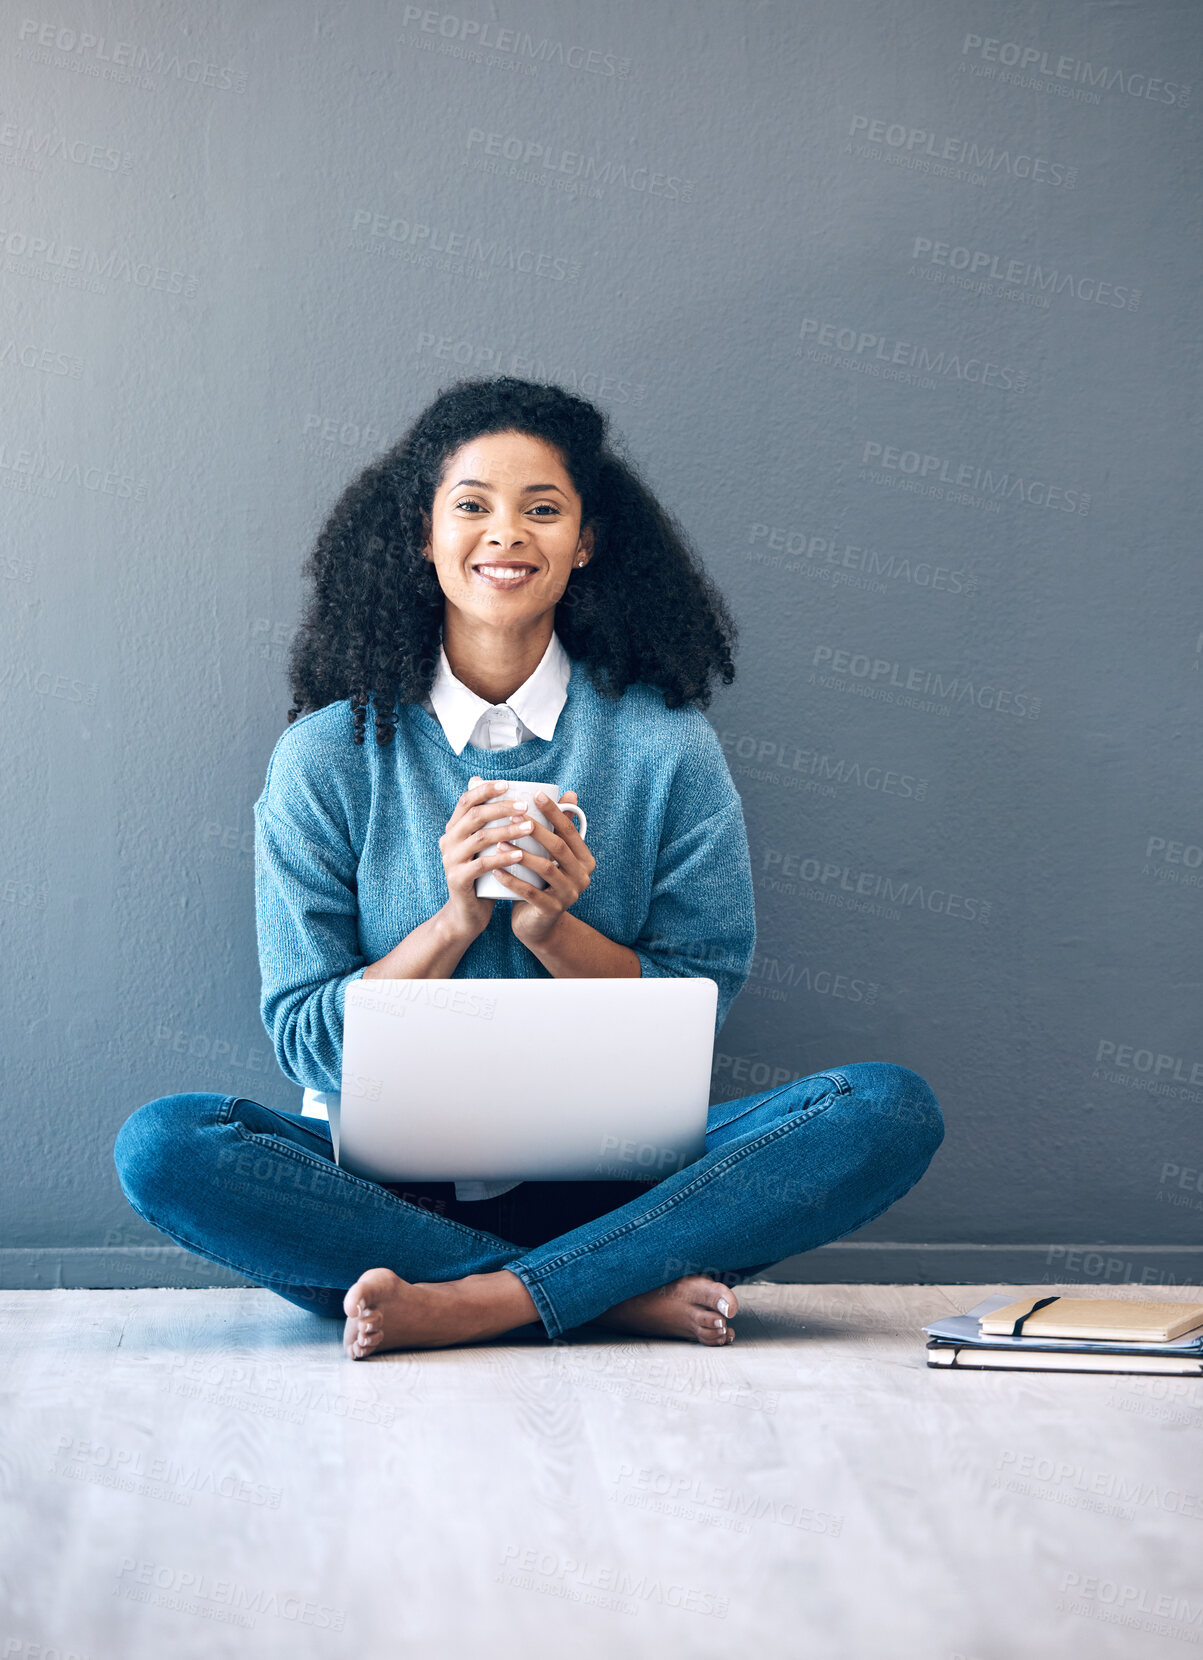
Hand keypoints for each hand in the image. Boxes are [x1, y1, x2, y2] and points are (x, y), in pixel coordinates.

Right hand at [436, 776, 537, 942]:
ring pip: (480, 838)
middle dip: (501, 808)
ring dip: (507, 831)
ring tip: (530, 827)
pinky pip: (481, 865)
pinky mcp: (457, 879)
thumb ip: (499, 824)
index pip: (466, 801)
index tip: (508, 784)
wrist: (468, 914)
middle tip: (525, 806)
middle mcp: (448, 841)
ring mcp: (450, 860)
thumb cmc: (485, 875)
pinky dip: (502, 858)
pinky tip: (521, 854)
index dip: (485, 790)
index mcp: (454, 829)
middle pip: (474, 816)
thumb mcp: (489, 848)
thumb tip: (524, 796)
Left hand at [501, 789, 595, 947]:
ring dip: (520, 854)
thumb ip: (560, 828)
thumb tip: (569, 792)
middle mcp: (582, 876)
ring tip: (499, 842)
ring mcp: (569, 895)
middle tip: (514, 815)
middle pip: (558, 847)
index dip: (554, 811)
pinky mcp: (552, 910)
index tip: (536, 794)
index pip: (570, 830)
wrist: (537, 924)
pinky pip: (531, 892)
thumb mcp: (552, 856)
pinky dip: (513, 880)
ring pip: (545, 869)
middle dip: (536, 829)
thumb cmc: (541, 882)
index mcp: (584, 859)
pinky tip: (496, 870)